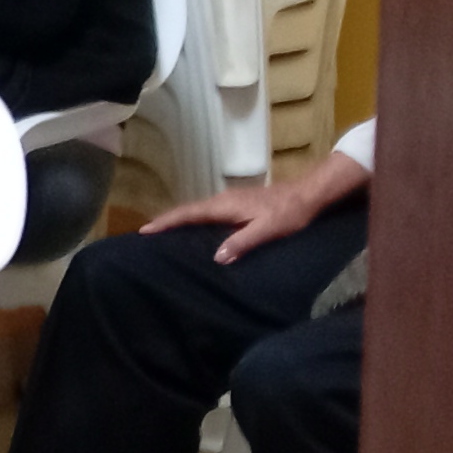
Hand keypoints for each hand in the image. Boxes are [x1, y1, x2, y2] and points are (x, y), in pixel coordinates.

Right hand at [145, 158, 361, 261]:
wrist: (308, 194)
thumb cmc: (288, 212)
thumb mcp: (267, 230)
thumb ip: (242, 242)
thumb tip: (217, 258)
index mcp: (224, 206)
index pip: (188, 214)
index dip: (166, 222)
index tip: (144, 230)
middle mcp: (222, 200)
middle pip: (187, 210)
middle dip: (166, 221)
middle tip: (146, 235)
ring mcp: (229, 201)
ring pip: (197, 211)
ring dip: (179, 221)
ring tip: (164, 235)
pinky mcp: (236, 205)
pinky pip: (207, 213)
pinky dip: (194, 220)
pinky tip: (195, 231)